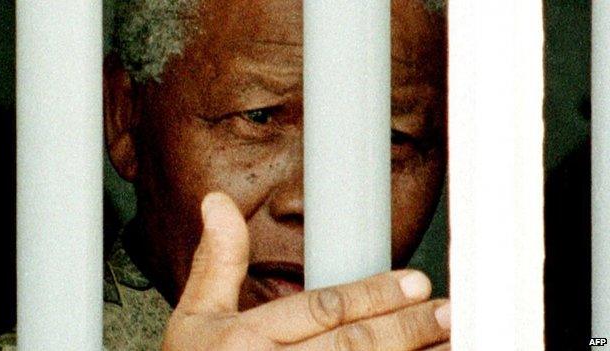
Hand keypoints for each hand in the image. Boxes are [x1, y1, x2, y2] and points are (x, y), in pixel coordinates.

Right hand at [162, 192, 450, 350]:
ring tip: (450, 342)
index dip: (372, 295)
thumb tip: (218, 203)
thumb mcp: (194, 318)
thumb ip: (216, 261)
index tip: (412, 281)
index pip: (320, 311)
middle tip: (445, 310)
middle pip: (352, 348)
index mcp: (242, 342)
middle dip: (405, 328)